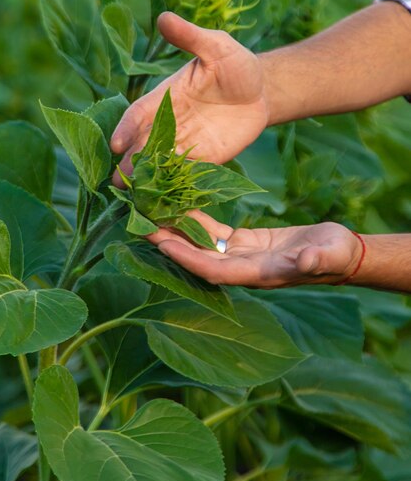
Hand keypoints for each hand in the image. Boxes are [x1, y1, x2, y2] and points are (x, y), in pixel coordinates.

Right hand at [111, 12, 267, 184]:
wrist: (261, 91)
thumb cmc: (235, 64)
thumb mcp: (216, 47)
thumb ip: (191, 38)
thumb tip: (164, 18)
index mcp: (166, 97)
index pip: (139, 114)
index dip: (127, 128)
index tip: (116, 145)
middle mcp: (170, 123)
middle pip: (144, 145)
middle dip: (131, 163)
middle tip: (117, 182)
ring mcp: (186, 143)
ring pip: (161, 164)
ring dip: (148, 179)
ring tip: (135, 197)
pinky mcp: (205, 159)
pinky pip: (185, 175)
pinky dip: (174, 187)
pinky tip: (164, 202)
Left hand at [148, 211, 362, 288]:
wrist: (339, 253)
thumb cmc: (335, 255)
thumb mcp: (329, 254)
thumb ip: (315, 259)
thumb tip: (303, 261)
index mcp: (256, 274)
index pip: (212, 269)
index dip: (187, 258)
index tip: (163, 244)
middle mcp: (241, 268)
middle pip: (198, 257)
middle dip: (170, 244)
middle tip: (141, 226)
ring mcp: (240, 256)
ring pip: (202, 244)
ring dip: (178, 232)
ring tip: (152, 214)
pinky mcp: (244, 242)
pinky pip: (214, 232)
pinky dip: (197, 221)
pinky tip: (180, 207)